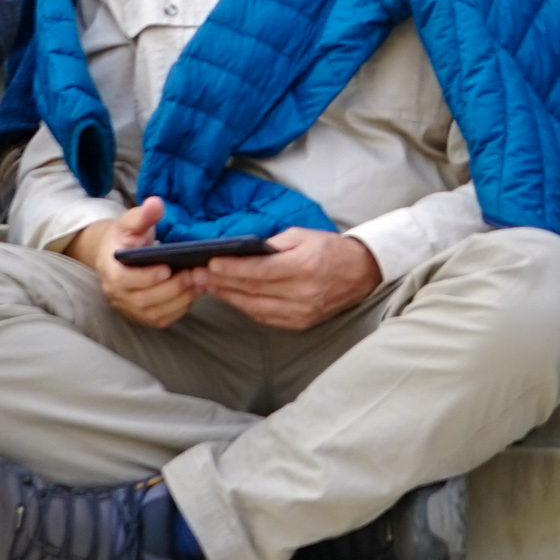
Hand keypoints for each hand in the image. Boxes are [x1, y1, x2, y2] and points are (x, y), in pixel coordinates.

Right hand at [72, 201, 202, 328]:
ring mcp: (129, 308)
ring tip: (201, 281)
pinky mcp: (143, 316)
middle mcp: (117, 294)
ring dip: (180, 299)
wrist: (117, 257)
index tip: (166, 269)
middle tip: (197, 273)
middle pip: (143, 300)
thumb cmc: (125, 238)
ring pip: (155, 313)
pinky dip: (180, 308)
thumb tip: (156, 203)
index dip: (145, 277)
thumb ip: (143, 215)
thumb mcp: (130, 222)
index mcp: (109, 269)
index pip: (122, 280)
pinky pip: (162, 319)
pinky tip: (195, 292)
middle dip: (172, 288)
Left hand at [192, 226, 382, 331]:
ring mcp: (301, 312)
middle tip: (199, 276)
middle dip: (222, 284)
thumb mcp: (303, 235)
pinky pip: (266, 318)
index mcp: (303, 266)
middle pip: (253, 291)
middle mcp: (302, 293)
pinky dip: (247, 308)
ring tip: (210, 287)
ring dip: (230, 298)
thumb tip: (242, 251)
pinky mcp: (301, 324)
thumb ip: (273, 244)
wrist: (361, 273)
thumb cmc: (329, 249)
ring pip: (255, 308)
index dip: (232, 269)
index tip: (210, 263)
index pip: (259, 271)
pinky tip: (233, 298)